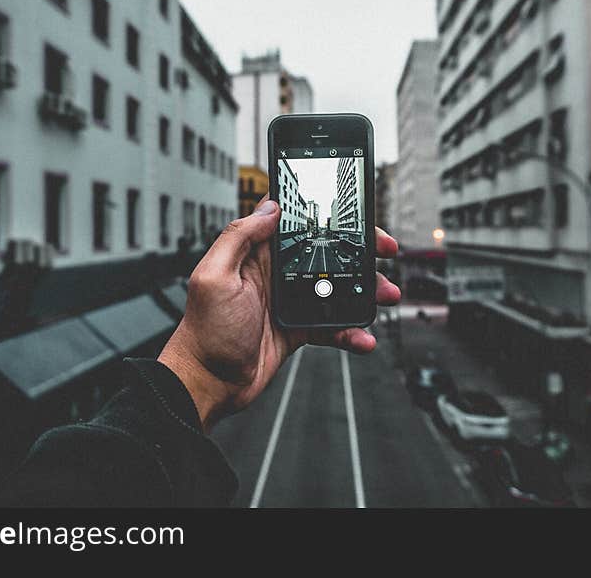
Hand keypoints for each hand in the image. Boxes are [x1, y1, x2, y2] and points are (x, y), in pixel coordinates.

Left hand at [158, 197, 400, 429]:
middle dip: (360, 251)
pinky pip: (333, 325)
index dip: (328, 215)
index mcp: (257, 254)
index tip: (356, 217)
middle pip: (327, 252)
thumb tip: (268, 207)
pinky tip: (363, 337)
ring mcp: (290, 301)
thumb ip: (238, 238)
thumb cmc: (204, 332)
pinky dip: (351, 331)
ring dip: (365, 290)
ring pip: (337, 287)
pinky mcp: (299, 328)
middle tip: (385, 252)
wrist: (208, 382)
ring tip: (386, 295)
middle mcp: (276, 274)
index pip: (296, 222)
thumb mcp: (214, 277)